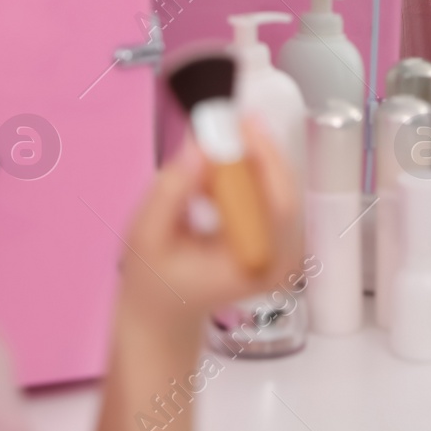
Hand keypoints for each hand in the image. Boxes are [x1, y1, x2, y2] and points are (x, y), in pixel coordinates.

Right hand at [115, 117, 302, 337]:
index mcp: (250, 264)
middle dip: (257, 150)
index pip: (276, 203)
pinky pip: (270, 194)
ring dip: (249, 160)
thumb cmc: (152, 278)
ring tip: (211, 147)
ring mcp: (282, 252)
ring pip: (278, 187)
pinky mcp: (277, 240)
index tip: (238, 124)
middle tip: (226, 119)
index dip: (263, 158)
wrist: (164, 311)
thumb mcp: (147, 234)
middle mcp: (278, 261)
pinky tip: (215, 174)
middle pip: (284, 190)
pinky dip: (247, 174)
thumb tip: (201, 149)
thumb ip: (171, 191)